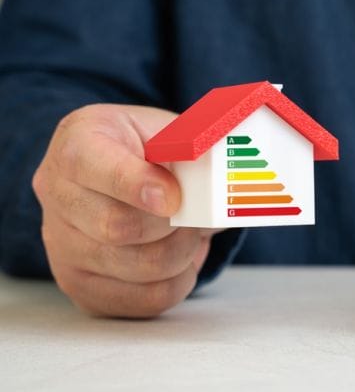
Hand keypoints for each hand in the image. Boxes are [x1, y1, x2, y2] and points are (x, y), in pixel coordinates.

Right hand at [32, 104, 214, 317]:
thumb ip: (193, 149)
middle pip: (117, 226)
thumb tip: (221, 175)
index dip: (136, 184)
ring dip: (182, 252)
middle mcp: (57, 194)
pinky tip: (181, 259)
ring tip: (190, 232)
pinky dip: (177, 282)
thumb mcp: (172, 132)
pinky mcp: (82, 285)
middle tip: (196, 213)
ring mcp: (62, 245)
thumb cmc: (153, 150)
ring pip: (136, 267)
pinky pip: (141, 300)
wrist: (131, 172)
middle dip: (173, 224)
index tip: (173, 197)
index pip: (92, 166)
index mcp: (77, 142)